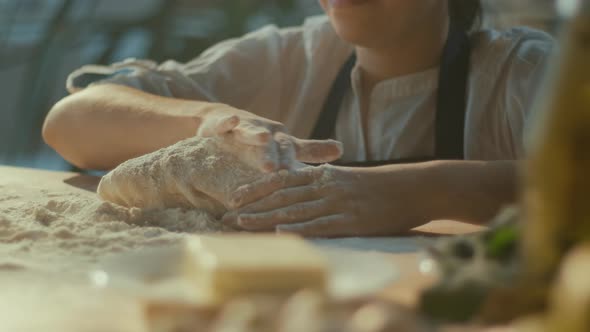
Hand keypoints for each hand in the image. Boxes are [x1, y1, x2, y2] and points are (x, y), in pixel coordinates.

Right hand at [196, 105, 342, 171]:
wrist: (228, 120)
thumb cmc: (261, 140)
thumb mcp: (285, 145)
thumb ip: (310, 150)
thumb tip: (342, 148)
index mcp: (280, 140)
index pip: (287, 154)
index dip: (290, 164)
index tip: (295, 176)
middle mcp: (264, 133)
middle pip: (270, 145)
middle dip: (273, 156)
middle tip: (276, 168)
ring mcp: (243, 128)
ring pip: (249, 133)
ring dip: (255, 135)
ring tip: (263, 138)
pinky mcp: (223, 124)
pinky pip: (224, 123)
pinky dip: (227, 122)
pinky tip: (232, 121)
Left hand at [222, 165, 435, 236]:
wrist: (416, 187)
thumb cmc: (384, 185)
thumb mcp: (350, 178)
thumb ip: (326, 183)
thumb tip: (305, 191)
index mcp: (326, 175)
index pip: (283, 180)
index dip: (256, 188)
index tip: (235, 197)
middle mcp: (327, 186)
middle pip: (282, 196)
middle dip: (253, 206)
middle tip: (227, 215)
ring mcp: (340, 203)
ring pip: (295, 210)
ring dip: (266, 218)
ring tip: (243, 224)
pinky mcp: (354, 220)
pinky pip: (322, 225)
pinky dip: (300, 229)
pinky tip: (281, 234)